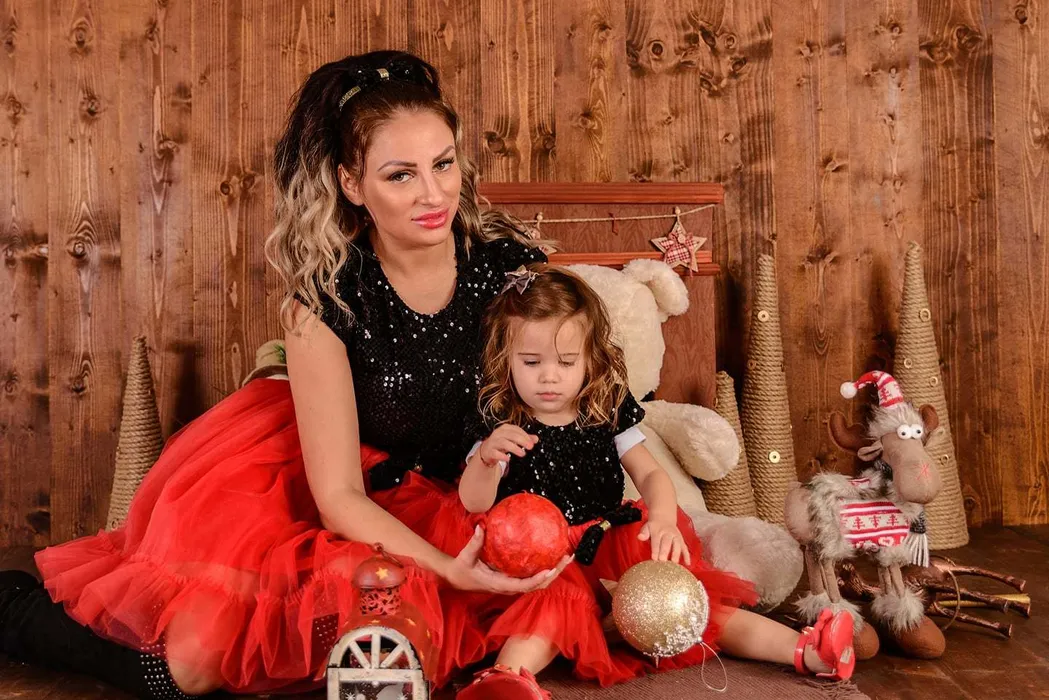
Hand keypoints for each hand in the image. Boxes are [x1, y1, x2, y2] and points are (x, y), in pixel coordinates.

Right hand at [442, 525, 571, 593]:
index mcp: (500, 584)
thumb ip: (475, 542)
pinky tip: (552, 555)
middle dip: (554, 573)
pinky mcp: (514, 580)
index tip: (549, 570)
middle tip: (566, 557)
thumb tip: (482, 526)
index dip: (537, 579)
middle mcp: (510, 587)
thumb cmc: (462, 569)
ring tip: (566, 556)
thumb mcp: (466, 556)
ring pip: (538, 583)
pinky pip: (532, 576)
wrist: (457, 579)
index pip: (523, 586)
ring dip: (554, 571)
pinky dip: (545, 567)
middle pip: (538, 585)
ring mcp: (513, 585)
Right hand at [479, 424, 537, 470]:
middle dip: (522, 440)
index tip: (532, 442)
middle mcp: (498, 433)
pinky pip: (495, 453)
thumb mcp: (513, 439)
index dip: (525, 435)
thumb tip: (536, 439)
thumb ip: (524, 438)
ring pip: (503, 443)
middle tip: (530, 447)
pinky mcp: (489, 451)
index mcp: (505, 428)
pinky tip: (508, 459)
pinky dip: (502, 456)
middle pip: (511, 435)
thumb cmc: (501, 443)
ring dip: (514, 448)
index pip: (516, 429)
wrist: (486, 450)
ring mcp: (493, 442)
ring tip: (523, 454)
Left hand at [637, 517, 690, 564]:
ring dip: (676, 554)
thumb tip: (639, 537)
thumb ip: (644, 533)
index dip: (655, 550)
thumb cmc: (654, 526)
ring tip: (675, 563)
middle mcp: (668, 533)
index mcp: (658, 531)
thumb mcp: (647, 527)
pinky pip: (685, 548)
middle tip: (663, 561)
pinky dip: (687, 555)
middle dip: (665, 552)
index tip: (654, 558)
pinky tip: (687, 563)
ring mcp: (676, 537)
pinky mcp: (681, 540)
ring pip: (677, 545)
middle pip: (667, 543)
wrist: (664, 518)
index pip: (656, 541)